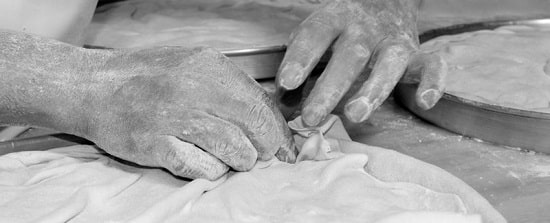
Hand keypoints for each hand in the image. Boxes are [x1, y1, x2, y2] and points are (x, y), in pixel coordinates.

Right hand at [84, 47, 294, 179]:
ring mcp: (176, 119)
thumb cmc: (147, 77)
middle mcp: (196, 90)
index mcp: (211, 67)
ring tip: (233, 159)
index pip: (262, 103)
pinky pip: (203, 168)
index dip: (279, 130)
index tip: (286, 147)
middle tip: (264, 156)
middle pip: (255, 127)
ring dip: (241, 160)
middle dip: (267, 148)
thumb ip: (228, 87)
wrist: (94, 86)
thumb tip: (267, 116)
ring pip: (235, 150)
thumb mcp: (193, 65)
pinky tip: (207, 163)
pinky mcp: (156, 146)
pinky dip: (212, 171)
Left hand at [276, 0, 446, 125]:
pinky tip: (424, 101)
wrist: (384, 0)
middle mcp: (366, 30)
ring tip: (354, 114)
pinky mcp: (418, 53)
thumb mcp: (316, 36)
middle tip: (312, 116)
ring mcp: (394, 41)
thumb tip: (281, 103)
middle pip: (350, 56)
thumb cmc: (342, 27)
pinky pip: (433, 65)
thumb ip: (298, 66)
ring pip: (389, 63)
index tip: (286, 83)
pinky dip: (433, 82)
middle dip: (330, 88)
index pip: (315, 35)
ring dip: (373, 89)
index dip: (301, 59)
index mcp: (335, 19)